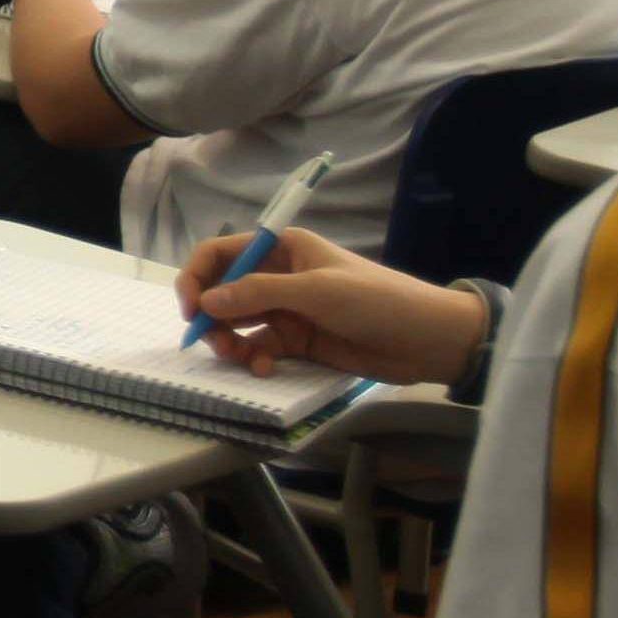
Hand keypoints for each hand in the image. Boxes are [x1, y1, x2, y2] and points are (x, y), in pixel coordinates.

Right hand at [174, 227, 493, 388]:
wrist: (427, 339)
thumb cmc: (375, 301)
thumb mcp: (316, 291)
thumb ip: (258, 294)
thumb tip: (206, 300)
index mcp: (283, 248)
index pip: (222, 253)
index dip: (197, 276)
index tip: (190, 309)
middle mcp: (279, 275)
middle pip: (223, 291)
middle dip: (212, 316)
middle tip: (213, 343)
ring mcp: (288, 310)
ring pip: (238, 323)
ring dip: (230, 342)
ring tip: (242, 359)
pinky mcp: (299, 341)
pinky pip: (260, 348)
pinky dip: (254, 359)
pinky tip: (265, 369)